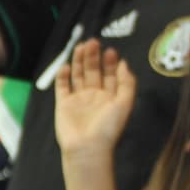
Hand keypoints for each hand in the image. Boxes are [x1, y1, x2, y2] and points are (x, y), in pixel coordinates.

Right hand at [54, 40, 136, 157]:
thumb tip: (124, 63)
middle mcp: (95, 95)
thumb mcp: (125, 103)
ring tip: (81, 46)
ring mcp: (79, 98)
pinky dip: (63, 76)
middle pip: (93, 71)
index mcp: (111, 95)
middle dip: (93, 57)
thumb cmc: (109, 127)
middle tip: (93, 42)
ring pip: (78, 75)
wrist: (88, 148)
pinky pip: (62, 86)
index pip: (110, 74)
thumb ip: (126, 82)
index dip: (110, 62)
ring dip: (79, 61)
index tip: (110, 50)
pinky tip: (67, 66)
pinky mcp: (64, 103)